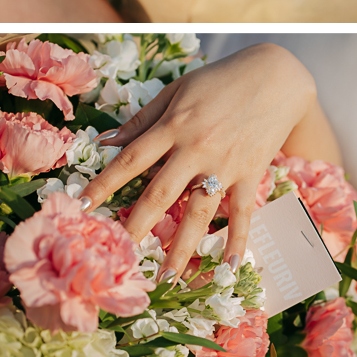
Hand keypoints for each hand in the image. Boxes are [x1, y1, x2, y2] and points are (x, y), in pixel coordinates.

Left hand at [79, 43, 316, 281]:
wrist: (275, 76)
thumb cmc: (219, 80)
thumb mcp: (177, 91)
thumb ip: (143, 119)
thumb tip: (105, 141)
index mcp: (174, 125)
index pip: (131, 159)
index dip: (104, 183)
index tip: (81, 207)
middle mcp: (197, 149)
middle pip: (160, 194)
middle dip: (136, 227)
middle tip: (117, 257)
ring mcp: (225, 165)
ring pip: (198, 213)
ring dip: (181, 249)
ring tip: (165, 280)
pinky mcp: (250, 175)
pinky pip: (242, 214)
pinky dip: (237, 241)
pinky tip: (227, 268)